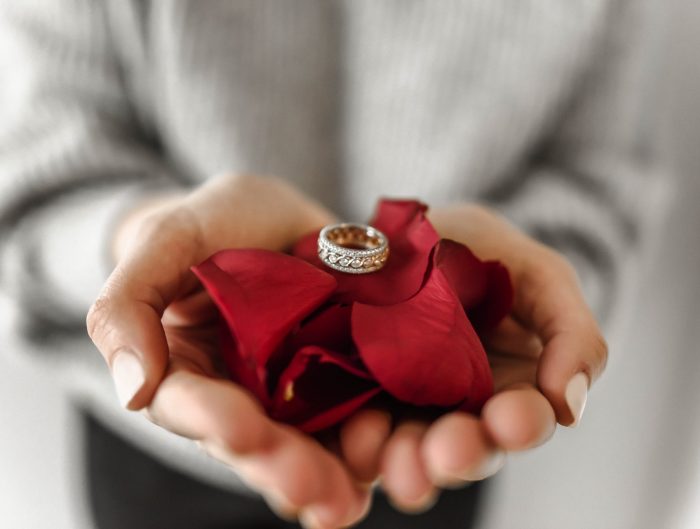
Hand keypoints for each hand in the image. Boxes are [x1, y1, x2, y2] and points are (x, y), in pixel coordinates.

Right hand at [87, 174, 370, 527]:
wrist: (279, 214)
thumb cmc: (215, 222)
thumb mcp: (167, 239)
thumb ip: (129, 304)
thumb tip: (132, 390)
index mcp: (187, 367)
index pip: (189, 405)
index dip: (213, 421)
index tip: (241, 430)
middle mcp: (240, 391)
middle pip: (254, 442)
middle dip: (278, 466)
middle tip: (306, 487)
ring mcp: (294, 391)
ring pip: (305, 445)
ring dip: (326, 476)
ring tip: (345, 499)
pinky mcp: (343, 379)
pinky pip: (354, 419)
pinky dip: (369, 445)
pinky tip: (385, 461)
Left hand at [336, 203, 606, 510]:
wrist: (404, 231)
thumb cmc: (480, 250)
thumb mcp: (537, 274)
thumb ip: (571, 331)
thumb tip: (568, 407)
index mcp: (511, 387)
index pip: (523, 419)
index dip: (520, 424)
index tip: (511, 421)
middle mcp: (458, 409)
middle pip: (464, 447)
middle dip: (458, 453)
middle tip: (446, 453)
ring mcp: (403, 407)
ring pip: (409, 450)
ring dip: (406, 462)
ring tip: (400, 468)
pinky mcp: (354, 398)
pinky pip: (356, 430)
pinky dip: (358, 441)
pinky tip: (357, 438)